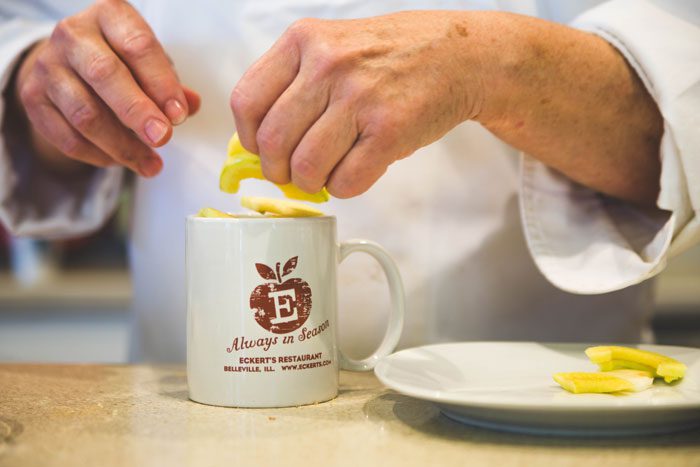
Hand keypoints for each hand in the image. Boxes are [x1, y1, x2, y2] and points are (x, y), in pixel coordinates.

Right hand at [14, 0, 199, 176]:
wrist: (66, 63)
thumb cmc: (120, 60)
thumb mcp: (148, 62)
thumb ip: (171, 84)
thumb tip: (191, 104)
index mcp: (109, 16)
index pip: (137, 46)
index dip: (161, 83)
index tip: (179, 115)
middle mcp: (73, 36)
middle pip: (104, 75)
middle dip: (138, 112)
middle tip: (163, 139)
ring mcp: (48, 67)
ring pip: (85, 114)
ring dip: (123, 145)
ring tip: (151, 164)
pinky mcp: (34, 99)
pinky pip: (68, 137)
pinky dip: (99, 155)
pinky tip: (121, 161)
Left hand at [230, 11, 483, 197]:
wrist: (458, 55)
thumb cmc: (392, 55)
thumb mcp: (332, 46)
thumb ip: (293, 83)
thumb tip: (261, 143)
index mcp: (304, 41)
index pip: (247, 102)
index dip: (249, 139)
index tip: (262, 150)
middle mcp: (328, 65)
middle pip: (273, 142)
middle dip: (277, 171)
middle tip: (291, 174)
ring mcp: (360, 98)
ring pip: (306, 167)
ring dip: (310, 184)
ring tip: (325, 175)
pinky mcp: (390, 130)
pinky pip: (346, 181)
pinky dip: (343, 188)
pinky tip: (354, 173)